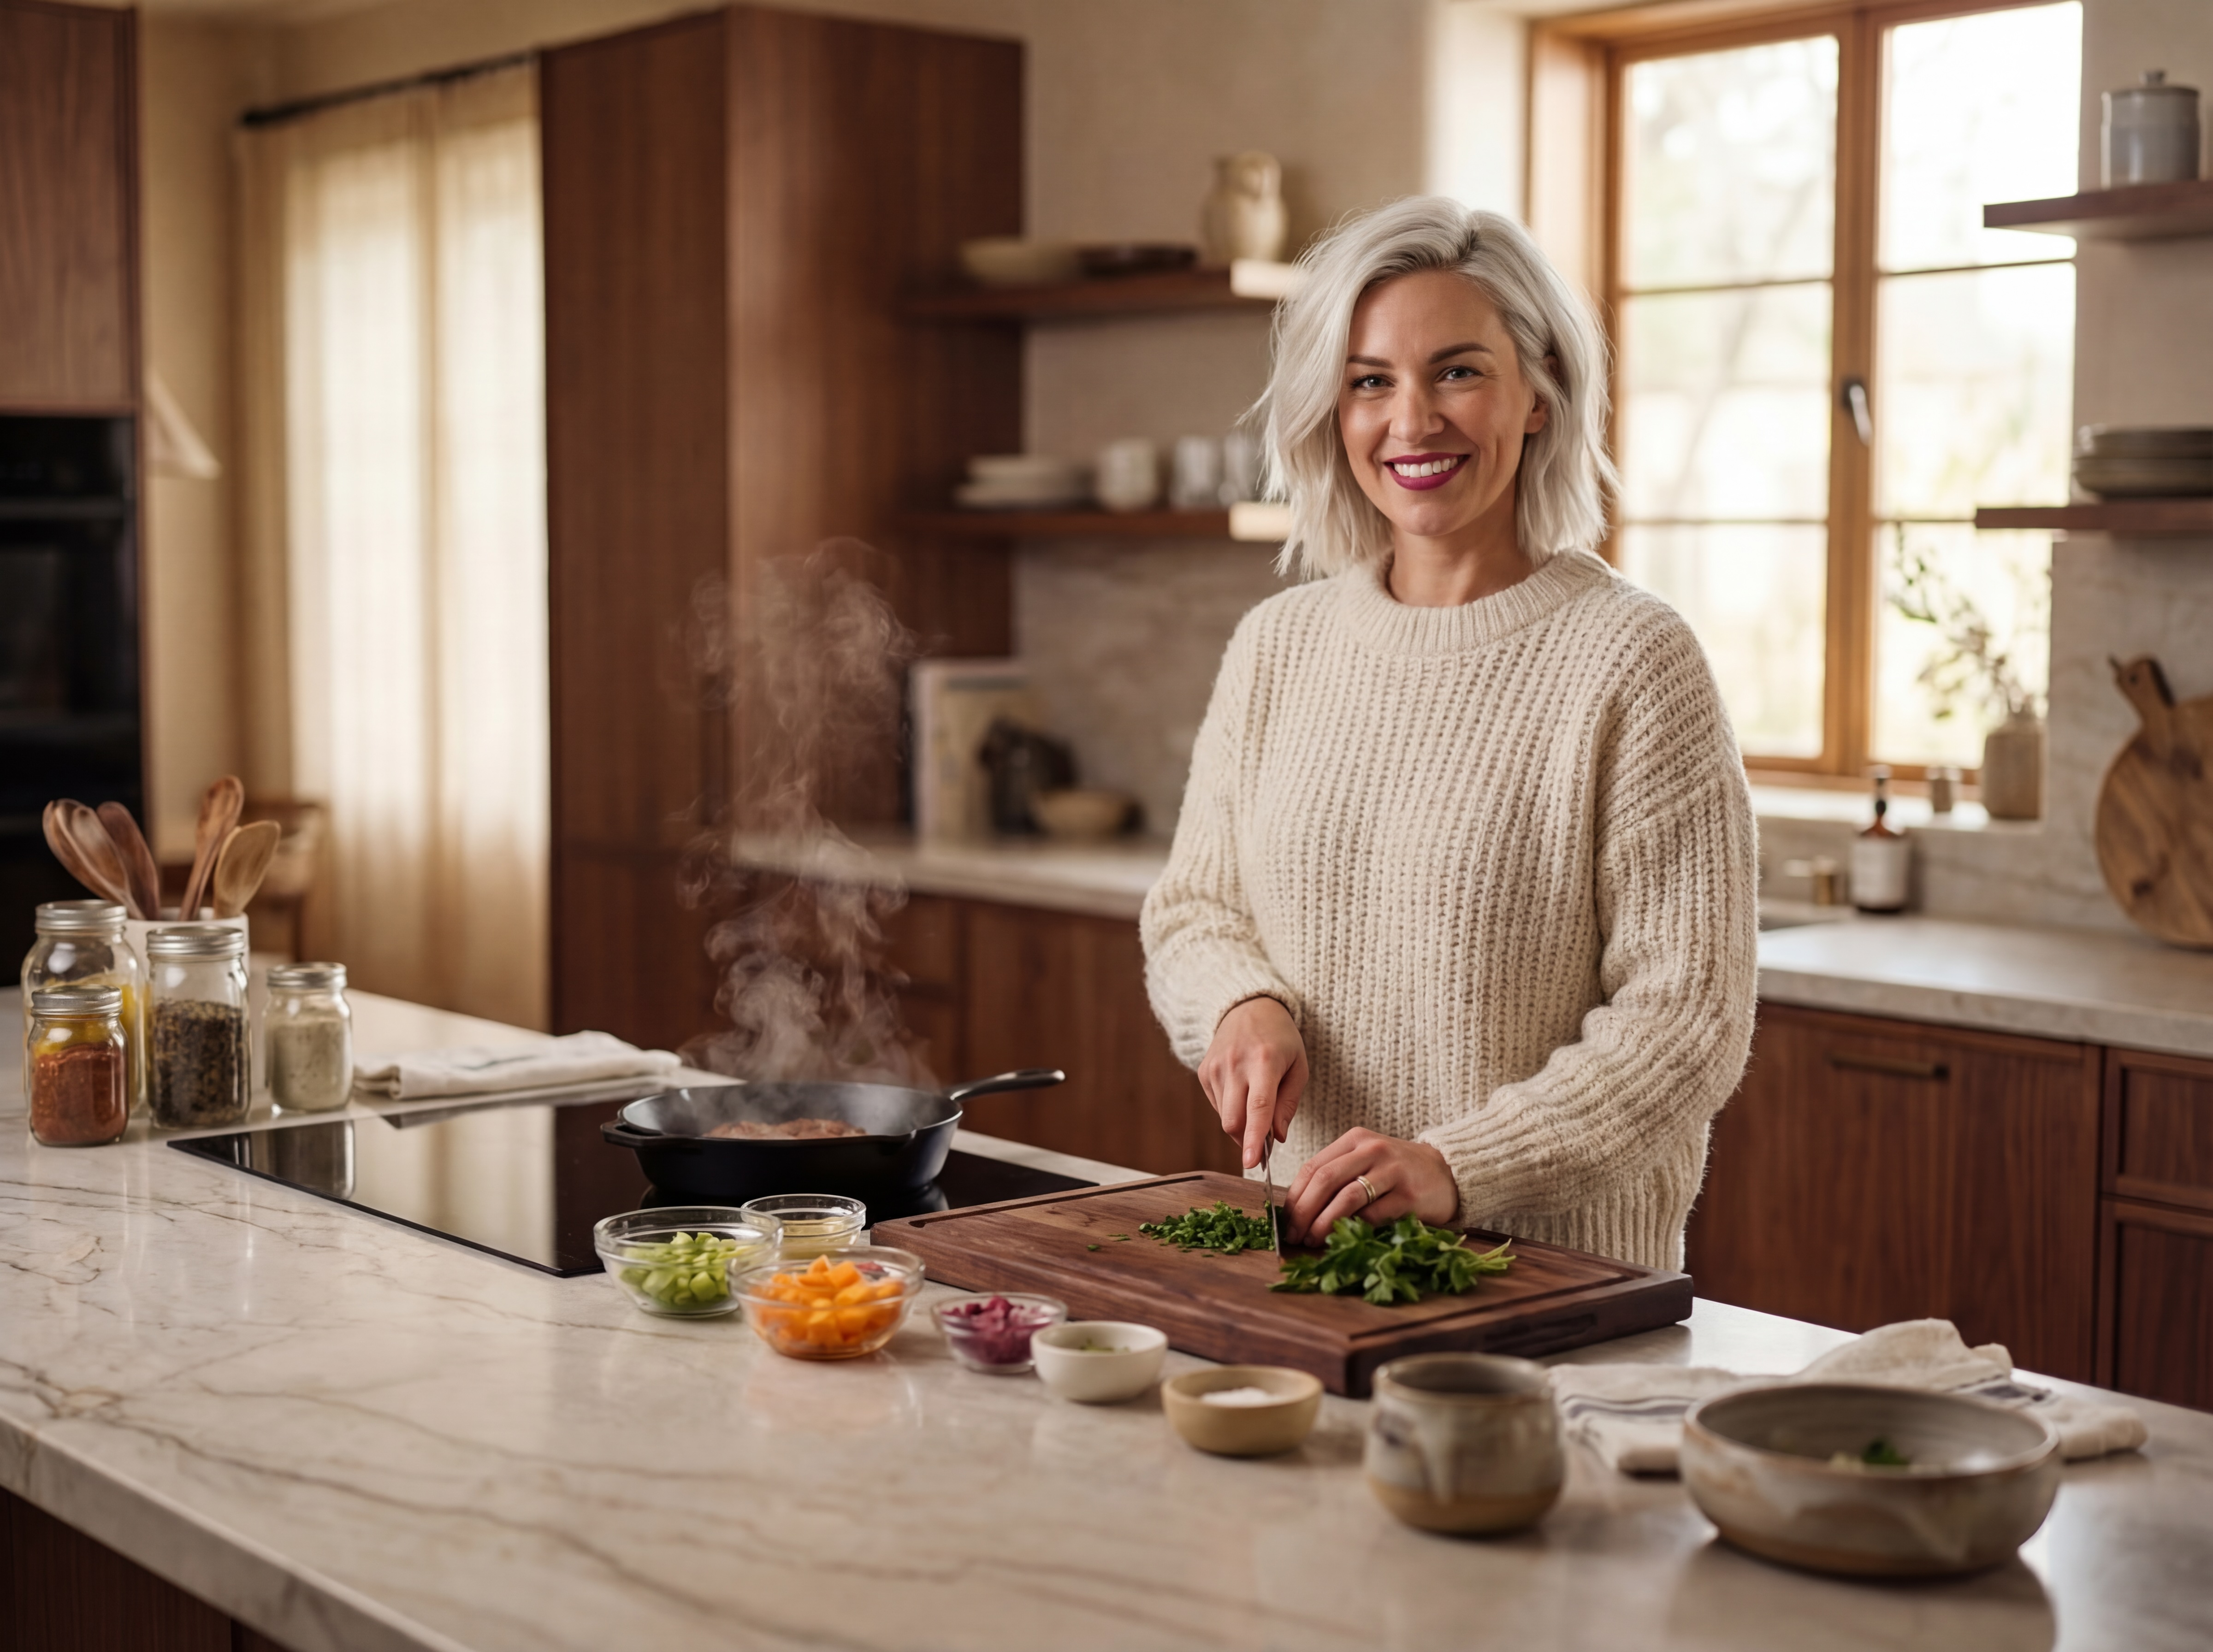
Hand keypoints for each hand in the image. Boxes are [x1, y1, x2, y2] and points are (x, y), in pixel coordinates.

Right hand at [1198, 996, 1307, 1169]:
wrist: (1248, 1008)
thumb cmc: (1280, 1040)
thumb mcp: (1298, 1066)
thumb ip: (1289, 1104)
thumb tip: (1278, 1138)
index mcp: (1264, 1061)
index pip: (1257, 1107)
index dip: (1255, 1139)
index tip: (1252, 1163)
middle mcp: (1235, 1063)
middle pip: (1234, 1120)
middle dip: (1248, 1139)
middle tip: (1266, 1139)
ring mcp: (1215, 1067)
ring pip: (1224, 1118)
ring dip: (1242, 1124)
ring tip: (1256, 1103)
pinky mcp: (1203, 1071)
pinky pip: (1217, 1107)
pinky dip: (1231, 1110)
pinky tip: (1242, 1091)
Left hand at [1282, 1128, 1458, 1245]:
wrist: (1448, 1172)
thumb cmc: (1398, 1171)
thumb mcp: (1366, 1161)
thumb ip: (1337, 1176)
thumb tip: (1300, 1210)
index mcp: (1355, 1139)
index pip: (1313, 1166)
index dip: (1295, 1196)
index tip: (1286, 1220)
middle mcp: (1373, 1150)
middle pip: (1325, 1179)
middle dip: (1304, 1211)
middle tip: (1295, 1234)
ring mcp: (1393, 1171)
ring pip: (1347, 1197)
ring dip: (1324, 1223)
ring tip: (1313, 1239)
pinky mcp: (1410, 1195)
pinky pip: (1374, 1215)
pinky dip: (1354, 1229)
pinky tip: (1344, 1239)